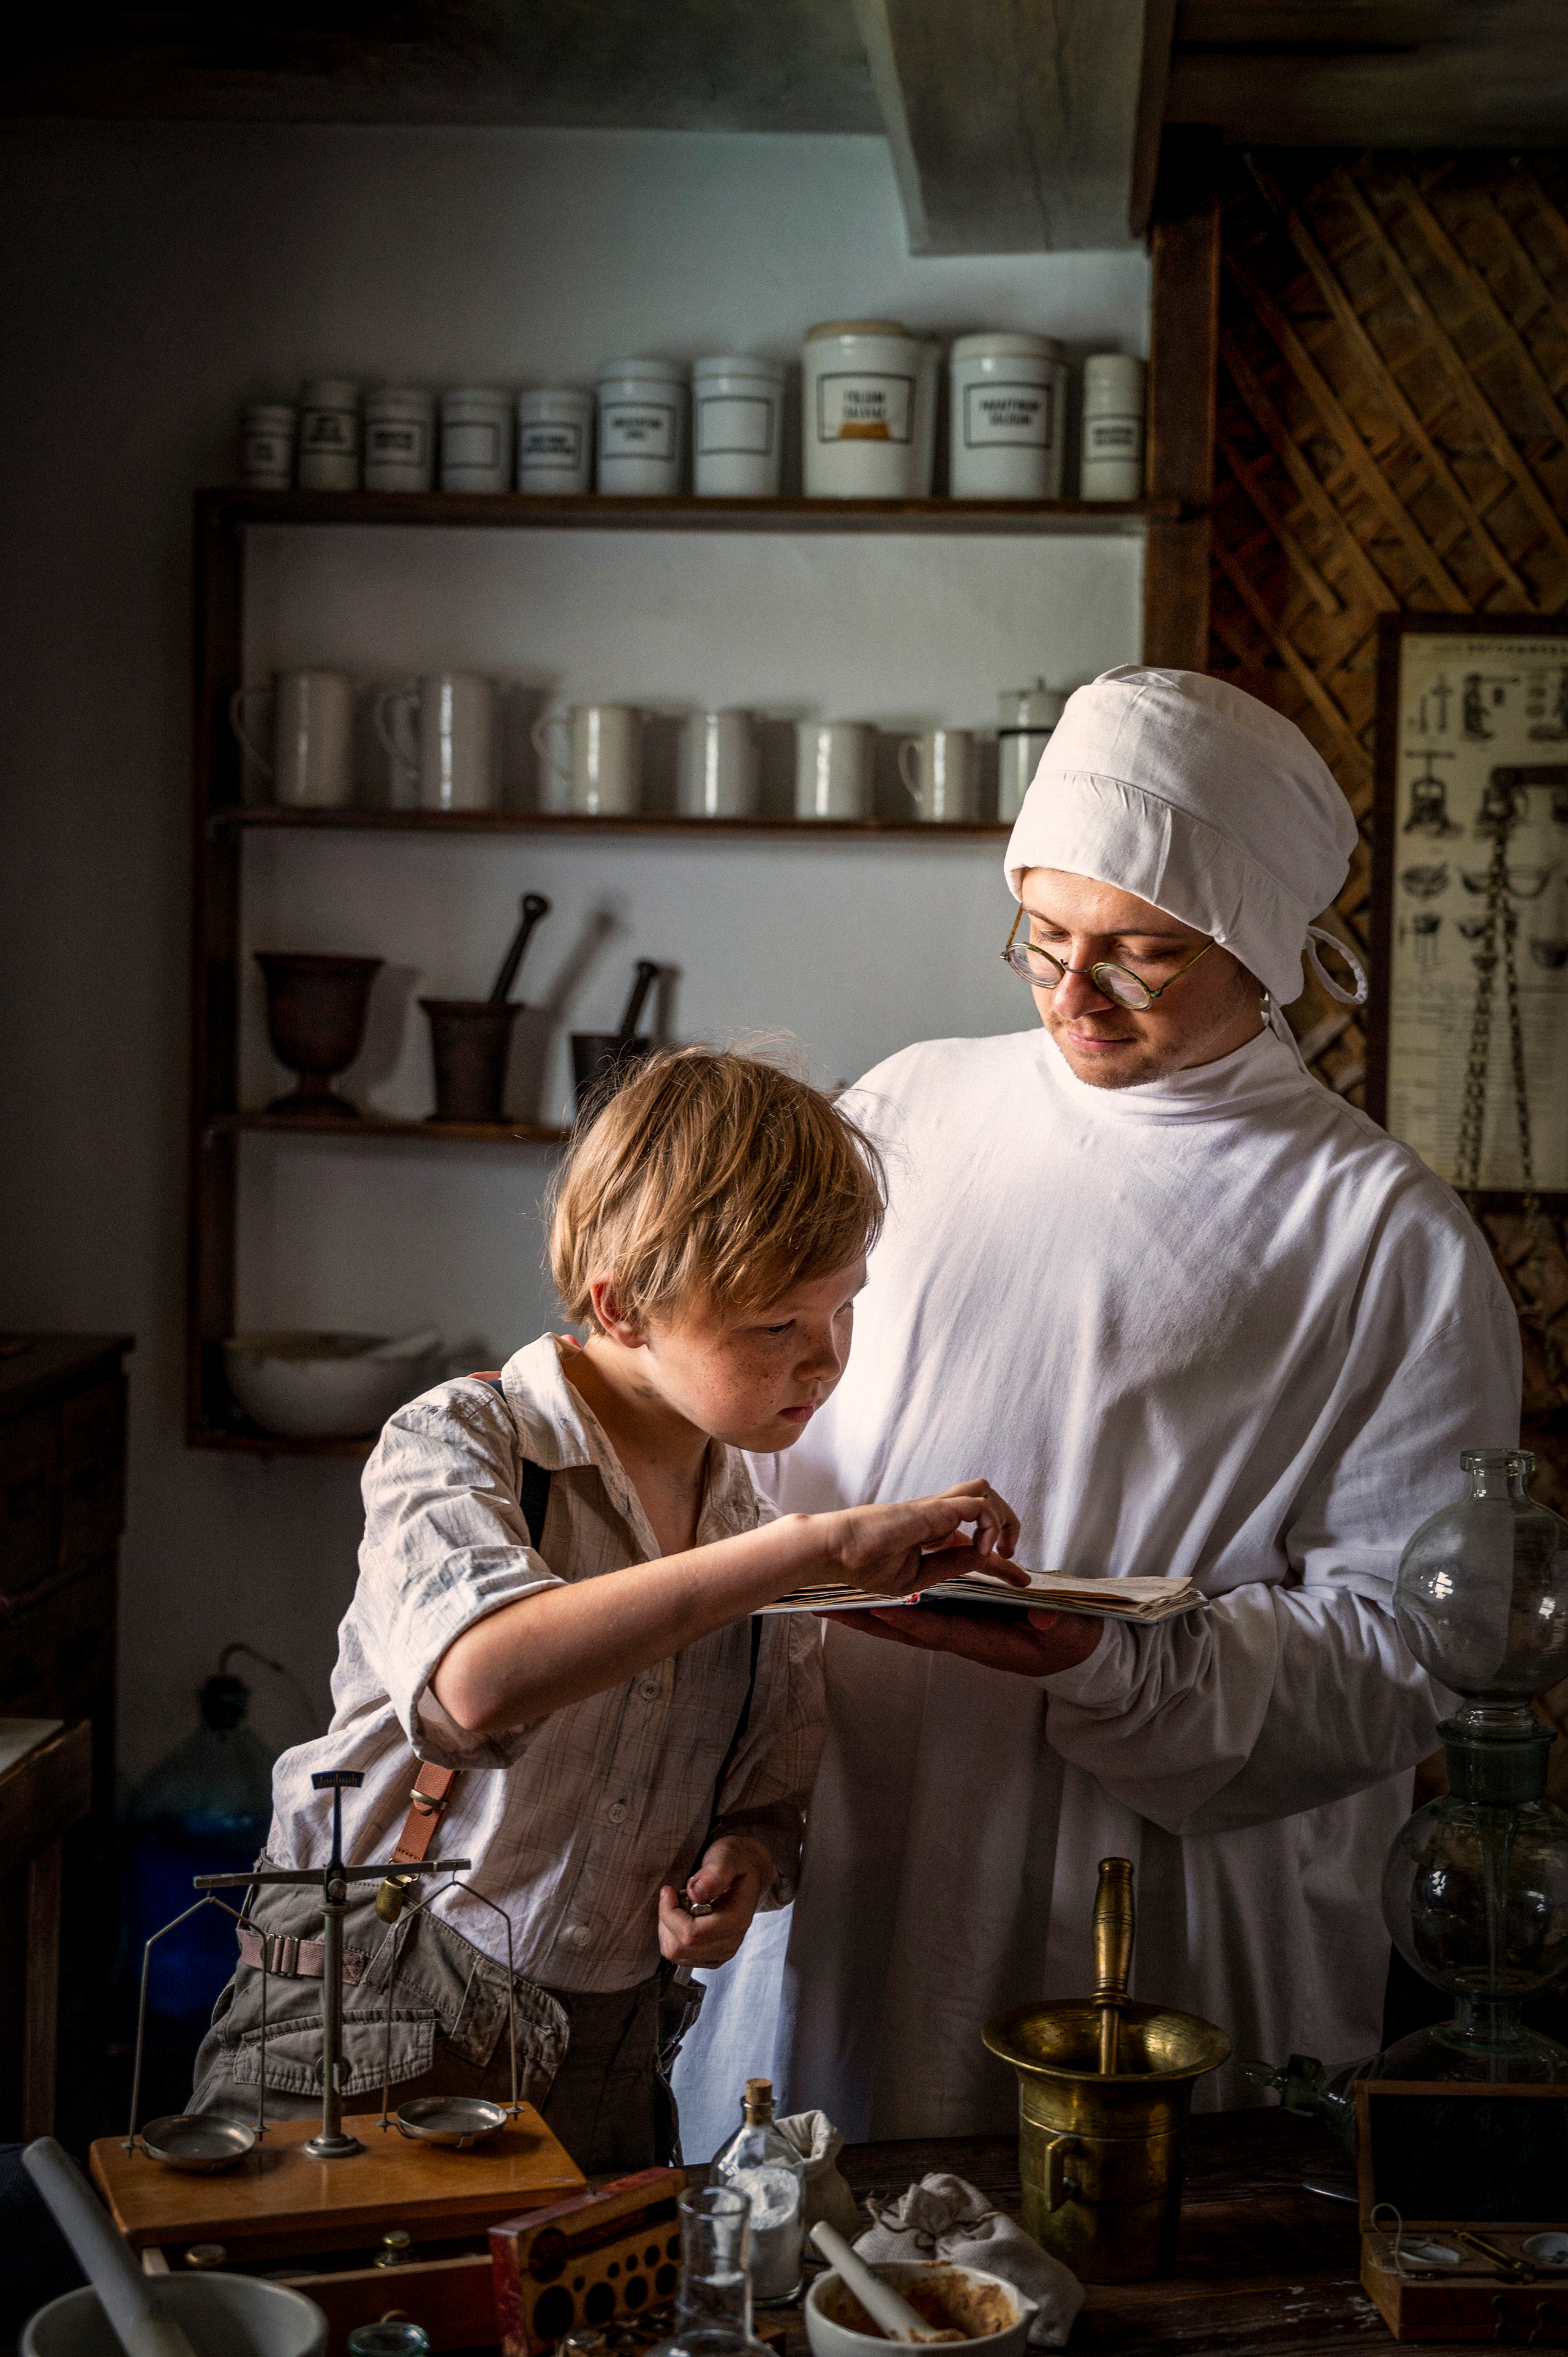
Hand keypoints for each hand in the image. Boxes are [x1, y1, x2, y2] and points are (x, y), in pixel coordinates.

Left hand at [657, 1833, 776, 1968]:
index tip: (668, 1891)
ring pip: (676, 1954)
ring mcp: (720, 1954)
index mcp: (737, 1921)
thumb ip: (715, 1873)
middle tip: (675, 1897)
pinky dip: (673, 1936)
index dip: (670, 1914)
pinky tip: (685, 1915)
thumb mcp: (728, 1856)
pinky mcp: (711, 1957)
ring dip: (668, 1928)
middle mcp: (730, 1943)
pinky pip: (679, 1956)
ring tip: (682, 1904)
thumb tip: (696, 1893)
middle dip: (667, 1921)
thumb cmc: (735, 1862)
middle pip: (679, 1949)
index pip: (691, 1934)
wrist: (748, 1874)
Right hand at [825, 1482, 1025, 1599]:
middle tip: (1011, 1556)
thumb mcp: (917, 1576)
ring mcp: (934, 1509)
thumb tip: (981, 1558)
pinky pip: (976, 1504)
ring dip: (1002, 1516)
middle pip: (984, 1498)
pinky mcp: (931, 1509)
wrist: (834, 1552)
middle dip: (1008, 1523)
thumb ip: (949, 1566)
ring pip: (983, 1491)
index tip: (1019, 1578)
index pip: (974, 1532)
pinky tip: (983, 1550)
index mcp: (931, 1532)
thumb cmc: (863, 1564)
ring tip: (1002, 1550)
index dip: (1001, 1554)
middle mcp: (936, 1515)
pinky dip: (988, 1524)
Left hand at [827, 1603, 1102, 1676]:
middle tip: (829, 1610)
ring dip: (868, 1614)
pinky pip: (917, 1614)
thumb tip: (1044, 1619)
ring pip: (905, 1623)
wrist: (1070, 1650)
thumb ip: (1054, 1623)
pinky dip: (889, 1607)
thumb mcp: (1066, 1631)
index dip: (908, 1620)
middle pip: (906, 1630)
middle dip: (868, 1621)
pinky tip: (865, 1597)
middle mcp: (961, 1637)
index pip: (938, 1629)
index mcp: (982, 1640)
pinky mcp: (957, 1621)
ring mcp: (956, 1630)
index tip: (876, 1607)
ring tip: (832, 1603)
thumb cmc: (1066, 1640)